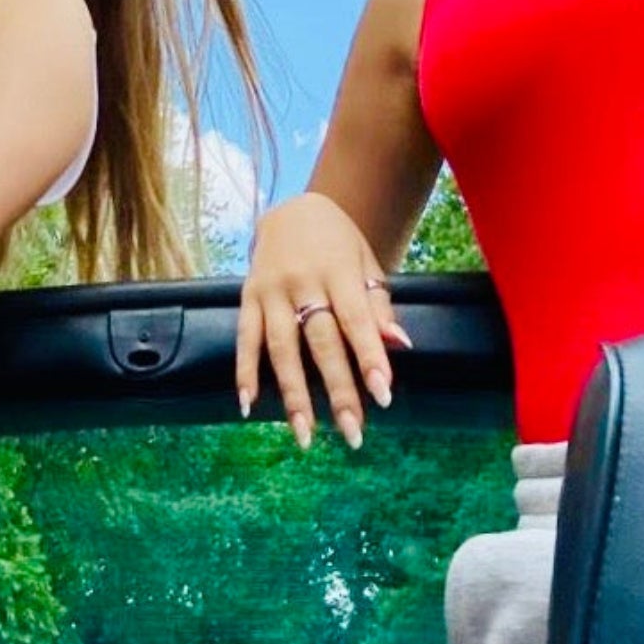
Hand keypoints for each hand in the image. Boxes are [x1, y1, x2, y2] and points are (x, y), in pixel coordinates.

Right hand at [235, 193, 412, 450]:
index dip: (370, 358)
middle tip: (352, 433)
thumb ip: (379, 306)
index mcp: (339, 272)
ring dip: (292, 394)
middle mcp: (303, 282)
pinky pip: (244, 340)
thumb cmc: (339, 245)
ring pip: (281, 348)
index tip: (383, 395)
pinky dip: (244, 373)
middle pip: (321, 343)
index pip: (356, 321)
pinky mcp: (247, 298)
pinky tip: (248, 405)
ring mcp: (271, 291)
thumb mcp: (366, 264)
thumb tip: (399, 345)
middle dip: (337, 390)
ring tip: (304, 434)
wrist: (292, 209)